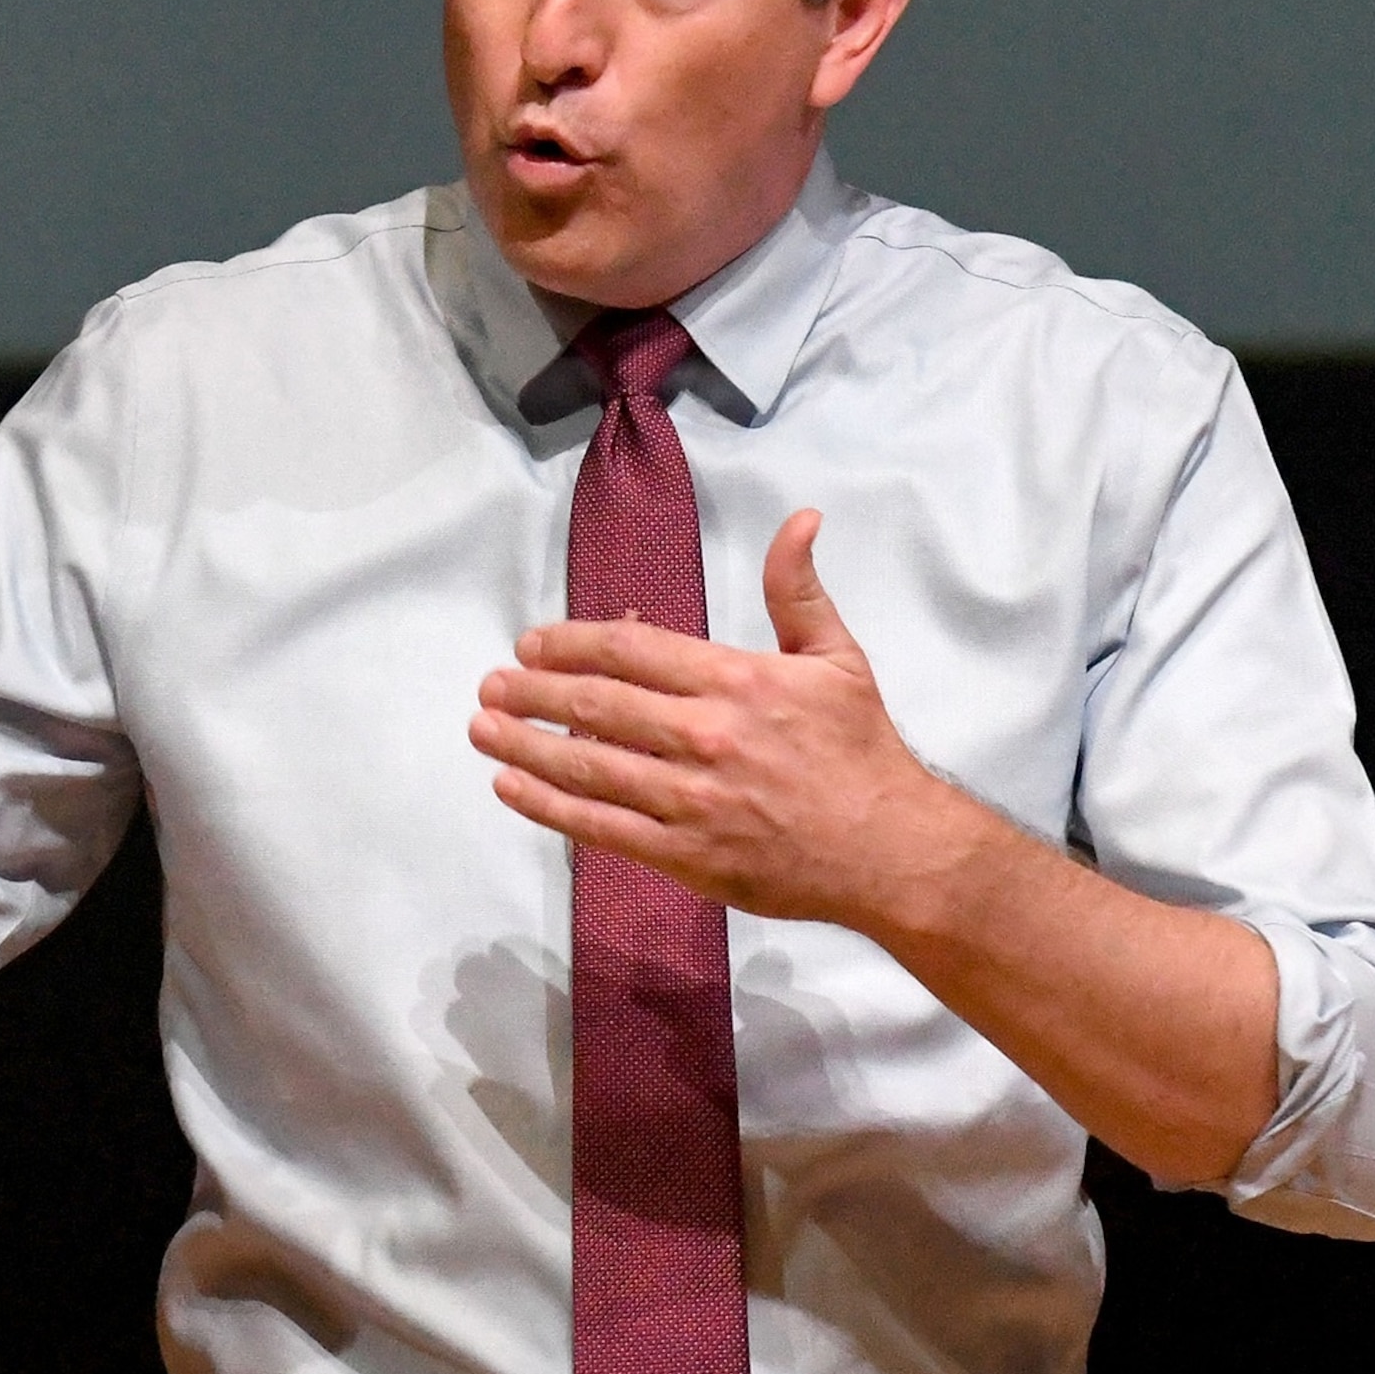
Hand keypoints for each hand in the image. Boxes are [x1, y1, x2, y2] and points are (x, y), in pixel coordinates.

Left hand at [468, 510, 976, 928]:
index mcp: (736, 680)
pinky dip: (549, 805)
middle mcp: (707, 735)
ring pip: (589, 766)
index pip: (631, 649)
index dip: (570, 643)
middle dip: (531, 692)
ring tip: (483, 729)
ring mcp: (693, 799)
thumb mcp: (837, 658)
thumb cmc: (861, 751)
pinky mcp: (687, 854)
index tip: (531, 645)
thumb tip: (800, 519)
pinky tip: (512, 786)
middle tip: (490, 685)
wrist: (891, 849)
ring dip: (525, 745)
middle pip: (597, 704)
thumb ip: (799, 590)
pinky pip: (601, 826)